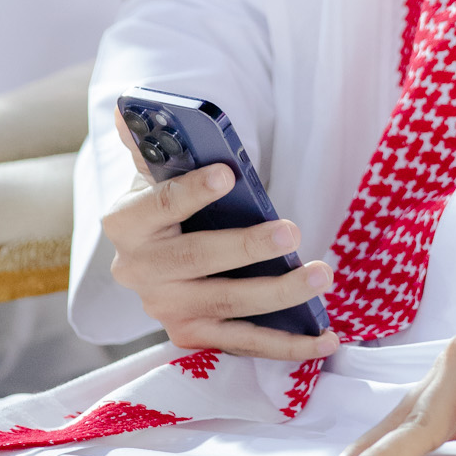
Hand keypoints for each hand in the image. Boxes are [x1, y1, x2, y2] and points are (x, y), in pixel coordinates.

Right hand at [104, 107, 338, 360]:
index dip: (192, 190)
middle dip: (247, 247)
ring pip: (227, 305)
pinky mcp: (194, 337)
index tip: (228, 172)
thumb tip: (134, 110)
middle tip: (292, 232)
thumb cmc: (170, 200)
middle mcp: (139, 272)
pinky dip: (288, 345)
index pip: (159, 204)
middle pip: (197, 260)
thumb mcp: (157, 169)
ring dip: (279, 293)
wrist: (157, 251)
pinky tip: (328, 338)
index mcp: (127, 223)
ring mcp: (167, 310)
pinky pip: (245, 344)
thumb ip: (153, 142)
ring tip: (322, 274)